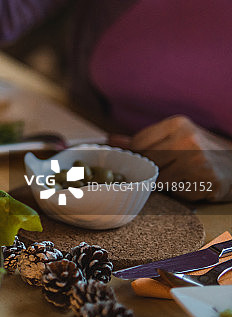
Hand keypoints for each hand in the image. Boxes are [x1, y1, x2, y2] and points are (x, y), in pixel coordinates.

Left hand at [111, 116, 231, 200]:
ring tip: (181, 176)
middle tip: (164, 171)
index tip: (144, 161)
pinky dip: (180, 193)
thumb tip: (110, 140)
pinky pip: (178, 193)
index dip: (138, 156)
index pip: (138, 144)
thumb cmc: (202, 148)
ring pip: (160, 180)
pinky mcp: (207, 180)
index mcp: (177, 124)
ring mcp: (198, 160)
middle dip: (150, 171)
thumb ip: (144, 139)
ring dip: (166, 183)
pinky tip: (192, 183)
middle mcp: (187, 140)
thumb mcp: (175, 136)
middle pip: (147, 163)